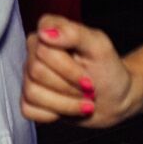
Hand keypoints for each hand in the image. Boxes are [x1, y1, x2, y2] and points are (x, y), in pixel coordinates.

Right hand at [22, 16, 136, 127]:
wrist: (114, 98)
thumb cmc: (108, 69)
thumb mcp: (99, 47)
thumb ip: (75, 33)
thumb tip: (45, 32)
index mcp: (49, 29)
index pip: (42, 48)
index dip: (66, 67)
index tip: (87, 75)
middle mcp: (35, 50)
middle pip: (36, 71)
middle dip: (68, 86)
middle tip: (88, 87)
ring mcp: (30, 74)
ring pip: (31, 92)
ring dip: (64, 103)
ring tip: (82, 100)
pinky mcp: (30, 97)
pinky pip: (28, 109)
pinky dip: (52, 114)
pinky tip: (67, 107)